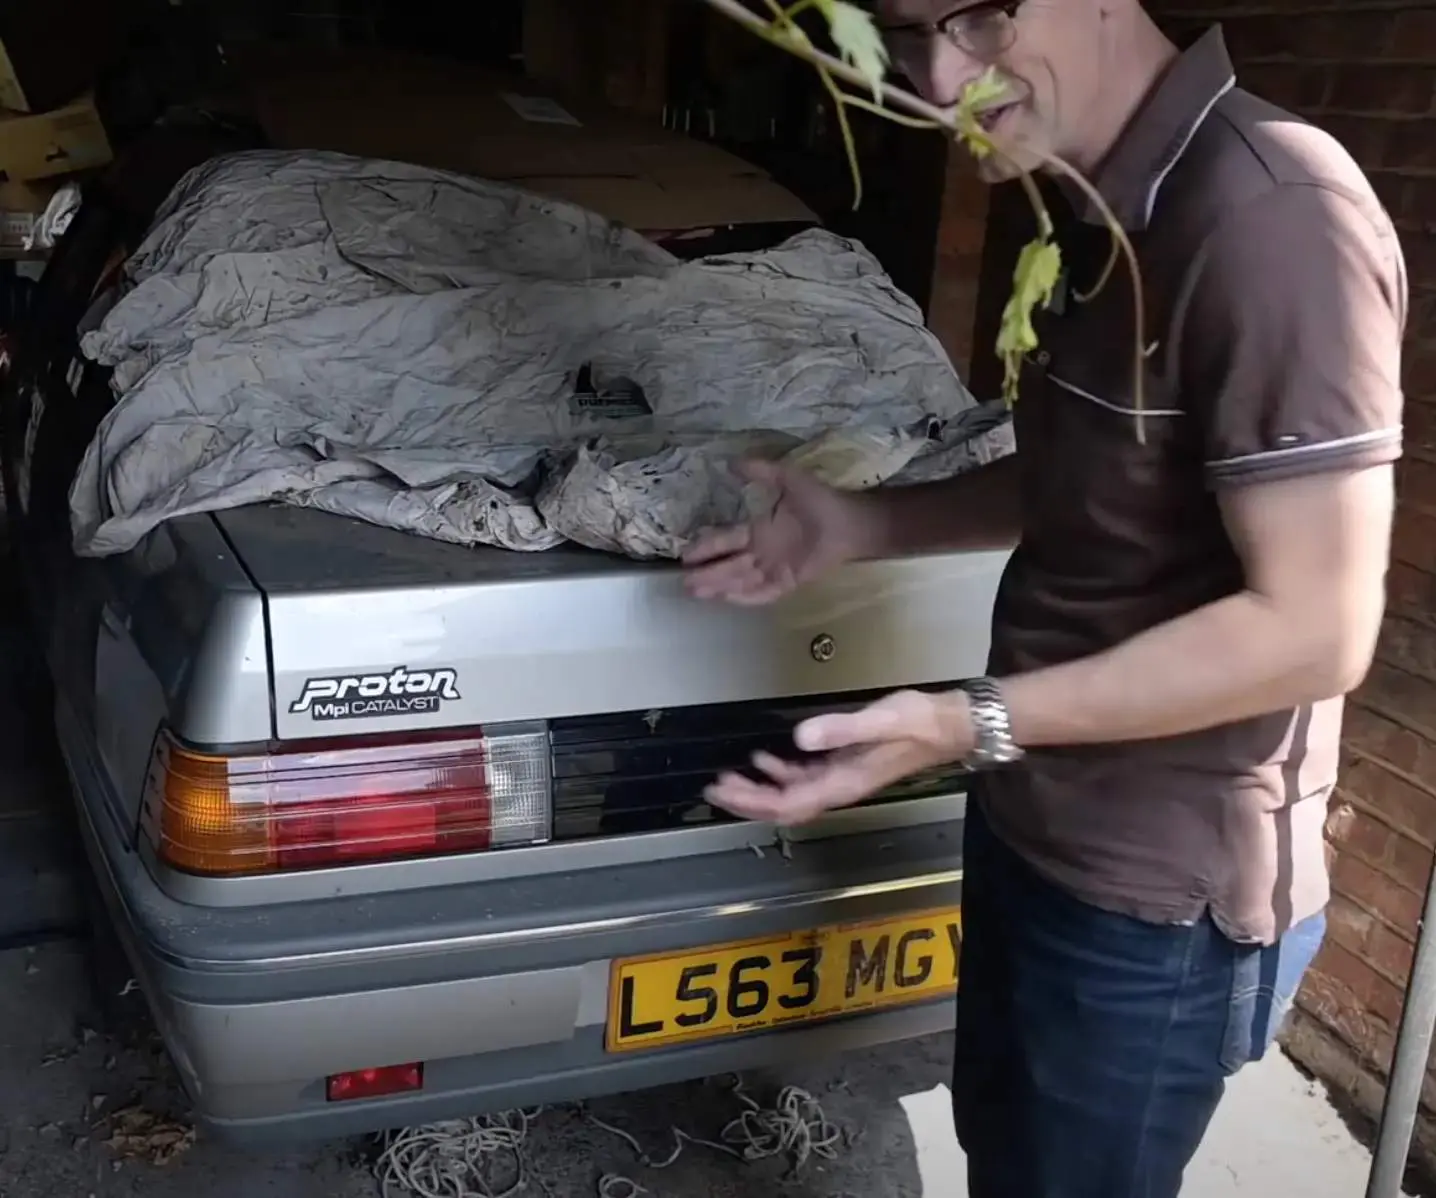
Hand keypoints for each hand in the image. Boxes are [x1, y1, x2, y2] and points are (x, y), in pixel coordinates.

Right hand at [682, 459, 877, 605]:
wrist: (848, 522)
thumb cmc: (818, 500)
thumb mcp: (786, 478)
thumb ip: (759, 470)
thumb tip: (730, 461)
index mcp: (758, 530)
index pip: (725, 540)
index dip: (706, 547)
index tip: (685, 555)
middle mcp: (761, 552)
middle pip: (728, 565)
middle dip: (706, 573)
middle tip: (683, 580)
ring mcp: (774, 569)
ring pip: (740, 580)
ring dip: (719, 586)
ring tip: (696, 591)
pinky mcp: (788, 582)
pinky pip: (763, 593)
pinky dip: (745, 597)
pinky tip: (726, 599)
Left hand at [705, 689, 973, 825]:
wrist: (952, 724)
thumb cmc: (920, 722)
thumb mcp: (880, 720)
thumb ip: (840, 729)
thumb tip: (799, 738)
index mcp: (843, 784)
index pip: (788, 803)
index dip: (752, 801)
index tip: (723, 792)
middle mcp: (839, 788)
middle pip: (784, 805)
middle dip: (748, 799)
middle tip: (715, 788)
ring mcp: (843, 778)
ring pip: (792, 793)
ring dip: (761, 786)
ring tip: (732, 774)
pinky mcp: (847, 765)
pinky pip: (806, 777)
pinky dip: (783, 771)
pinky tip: (768, 758)